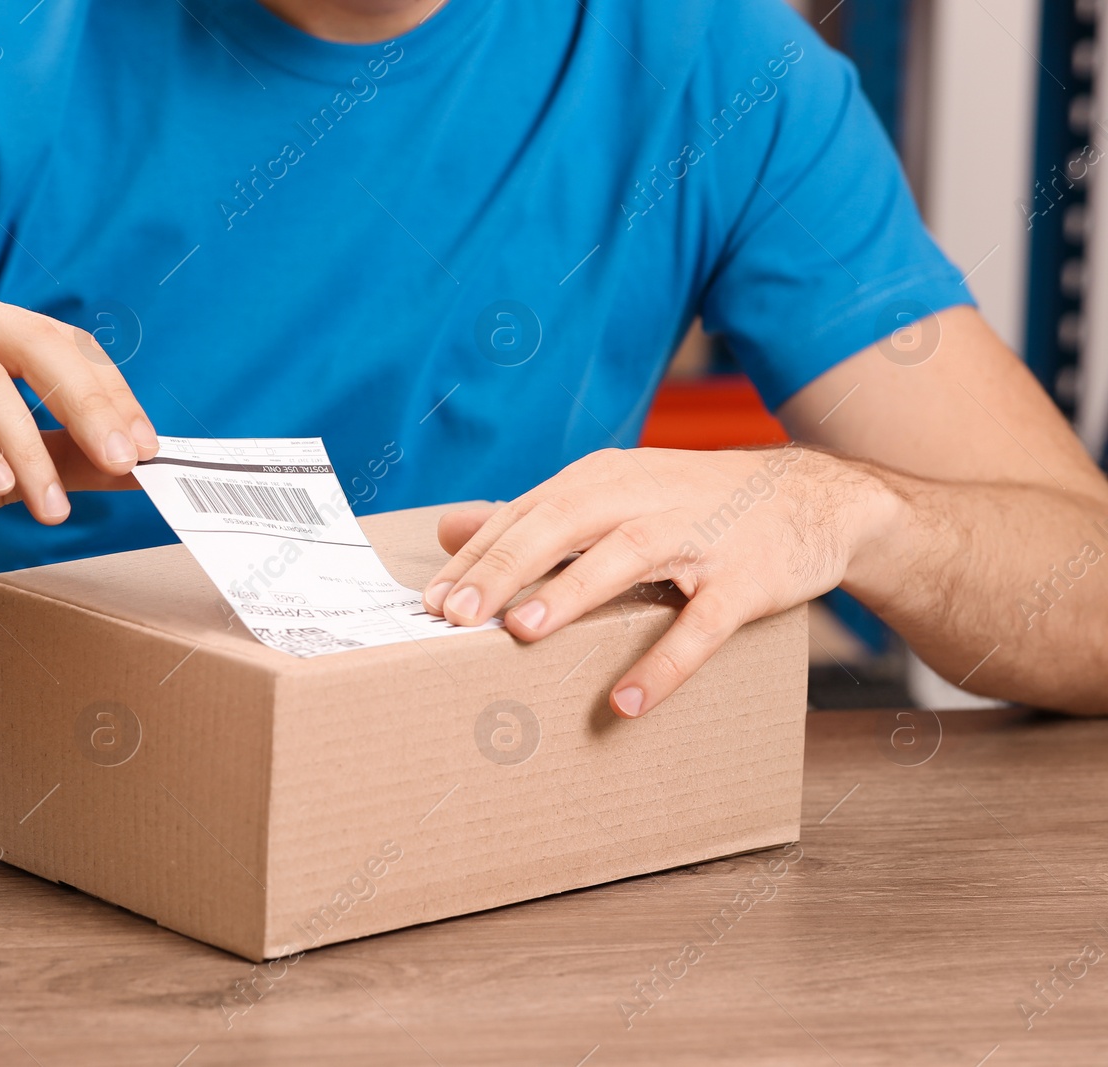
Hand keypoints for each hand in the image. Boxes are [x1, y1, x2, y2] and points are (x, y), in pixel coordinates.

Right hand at [0, 290, 157, 560]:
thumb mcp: (0, 477)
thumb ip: (65, 463)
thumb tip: (141, 465)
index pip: (63, 343)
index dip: (111, 393)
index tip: (149, 452)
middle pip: (35, 342)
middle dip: (89, 405)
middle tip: (125, 462)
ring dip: (26, 445)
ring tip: (48, 505)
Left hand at [422, 446, 900, 717]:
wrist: (810, 498)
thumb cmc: (689, 504)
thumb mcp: (610, 495)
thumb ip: (531, 516)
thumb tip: (449, 527)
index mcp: (602, 480)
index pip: (526, 516)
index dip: (477, 558)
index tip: (430, 601)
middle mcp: (642, 498)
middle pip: (562, 526)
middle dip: (505, 570)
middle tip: (454, 615)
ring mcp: (697, 537)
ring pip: (624, 559)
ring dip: (571, 593)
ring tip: (520, 631)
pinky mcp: (744, 580)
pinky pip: (700, 626)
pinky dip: (664, 663)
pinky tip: (626, 701)